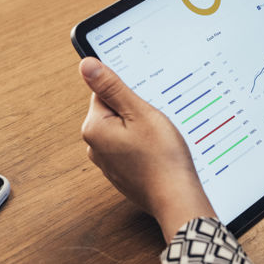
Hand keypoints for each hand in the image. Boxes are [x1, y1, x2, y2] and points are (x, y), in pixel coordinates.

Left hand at [79, 57, 215, 240]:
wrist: (176, 198)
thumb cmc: (161, 158)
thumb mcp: (139, 113)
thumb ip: (112, 88)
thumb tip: (86, 65)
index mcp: (94, 128)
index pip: (104, 93)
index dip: (129, 95)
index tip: (144, 105)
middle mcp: (94, 147)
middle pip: (113, 112)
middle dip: (135, 113)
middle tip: (154, 124)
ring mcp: (108, 163)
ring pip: (124, 131)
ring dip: (141, 131)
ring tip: (158, 140)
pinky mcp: (121, 173)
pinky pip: (130, 149)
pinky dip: (144, 148)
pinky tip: (158, 154)